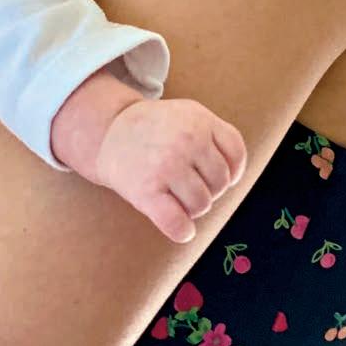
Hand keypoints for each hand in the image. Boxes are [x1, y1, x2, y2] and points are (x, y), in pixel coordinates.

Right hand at [94, 97, 246, 243]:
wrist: (109, 131)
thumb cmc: (157, 128)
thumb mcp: (189, 114)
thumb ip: (216, 135)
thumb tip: (235, 178)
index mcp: (199, 119)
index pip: (236, 153)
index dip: (232, 171)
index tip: (219, 177)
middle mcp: (186, 140)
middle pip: (220, 183)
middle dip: (209, 190)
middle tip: (189, 185)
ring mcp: (166, 165)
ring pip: (202, 205)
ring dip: (193, 209)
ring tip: (179, 198)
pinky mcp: (146, 190)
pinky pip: (177, 223)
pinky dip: (183, 231)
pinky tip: (181, 229)